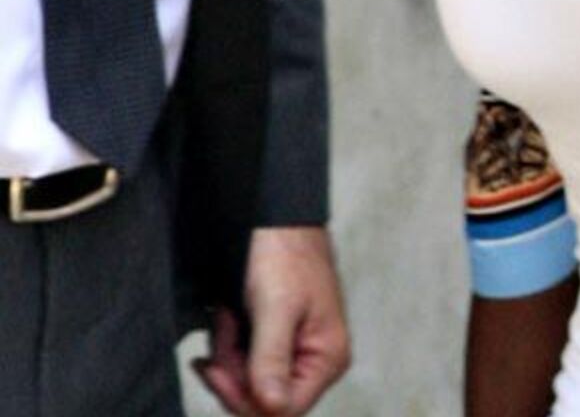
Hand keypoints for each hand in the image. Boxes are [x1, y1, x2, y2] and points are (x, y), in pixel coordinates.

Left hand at [193, 226, 350, 415]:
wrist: (273, 216)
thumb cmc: (284, 253)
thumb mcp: (275, 306)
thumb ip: (271, 359)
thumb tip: (273, 407)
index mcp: (327, 357)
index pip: (284, 409)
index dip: (246, 398)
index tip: (218, 367)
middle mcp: (314, 361)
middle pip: (263, 400)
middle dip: (234, 371)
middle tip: (225, 332)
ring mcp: (294, 352)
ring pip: (248, 383)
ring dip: (228, 355)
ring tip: (228, 317)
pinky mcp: (274, 341)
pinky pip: (244, 364)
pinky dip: (228, 346)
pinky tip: (228, 320)